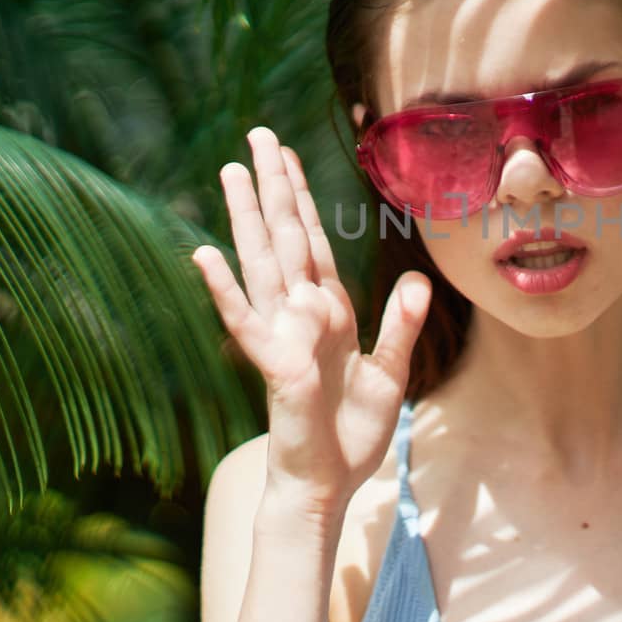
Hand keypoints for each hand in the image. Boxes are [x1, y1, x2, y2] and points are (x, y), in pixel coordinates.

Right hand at [191, 126, 430, 518]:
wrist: (326, 485)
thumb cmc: (350, 436)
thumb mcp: (388, 374)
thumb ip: (401, 326)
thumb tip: (418, 282)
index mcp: (327, 312)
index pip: (313, 242)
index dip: (303, 198)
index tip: (288, 156)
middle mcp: (299, 314)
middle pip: (286, 237)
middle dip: (274, 186)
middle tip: (258, 135)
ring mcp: (282, 335)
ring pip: (263, 263)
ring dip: (247, 217)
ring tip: (231, 171)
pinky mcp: (273, 364)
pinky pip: (246, 321)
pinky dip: (224, 289)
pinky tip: (203, 254)